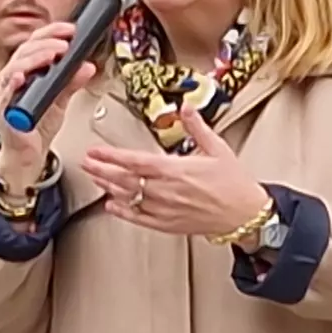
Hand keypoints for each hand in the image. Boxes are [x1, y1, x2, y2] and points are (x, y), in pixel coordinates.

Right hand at [0, 22, 90, 195]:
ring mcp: (8, 95)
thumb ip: (72, 82)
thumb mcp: (61, 100)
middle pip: (24, 52)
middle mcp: (14, 80)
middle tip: (63, 44)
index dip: (51, 33)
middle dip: (45, 44)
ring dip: (33, 59)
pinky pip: (6, 95)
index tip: (69, 30)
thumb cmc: (37, 126)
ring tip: (50, 55)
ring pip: (14, 69)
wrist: (28, 155)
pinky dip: (12, 84)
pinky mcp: (5, 112)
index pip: (36, 44)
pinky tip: (21, 77)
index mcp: (27, 72)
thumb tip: (87, 67)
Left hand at [79, 112, 270, 239]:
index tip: (96, 151)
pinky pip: (139, 218)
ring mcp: (164, 209)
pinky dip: (123, 211)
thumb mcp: (217, 148)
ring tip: (95, 178)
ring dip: (108, 187)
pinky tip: (112, 205)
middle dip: (102, 170)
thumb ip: (197, 127)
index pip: (134, 161)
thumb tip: (186, 108)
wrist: (244, 214)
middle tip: (86, 163)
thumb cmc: (233, 184)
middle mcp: (165, 191)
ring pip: (128, 197)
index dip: (112, 156)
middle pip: (124, 179)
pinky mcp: (167, 224)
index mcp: (174, 170)